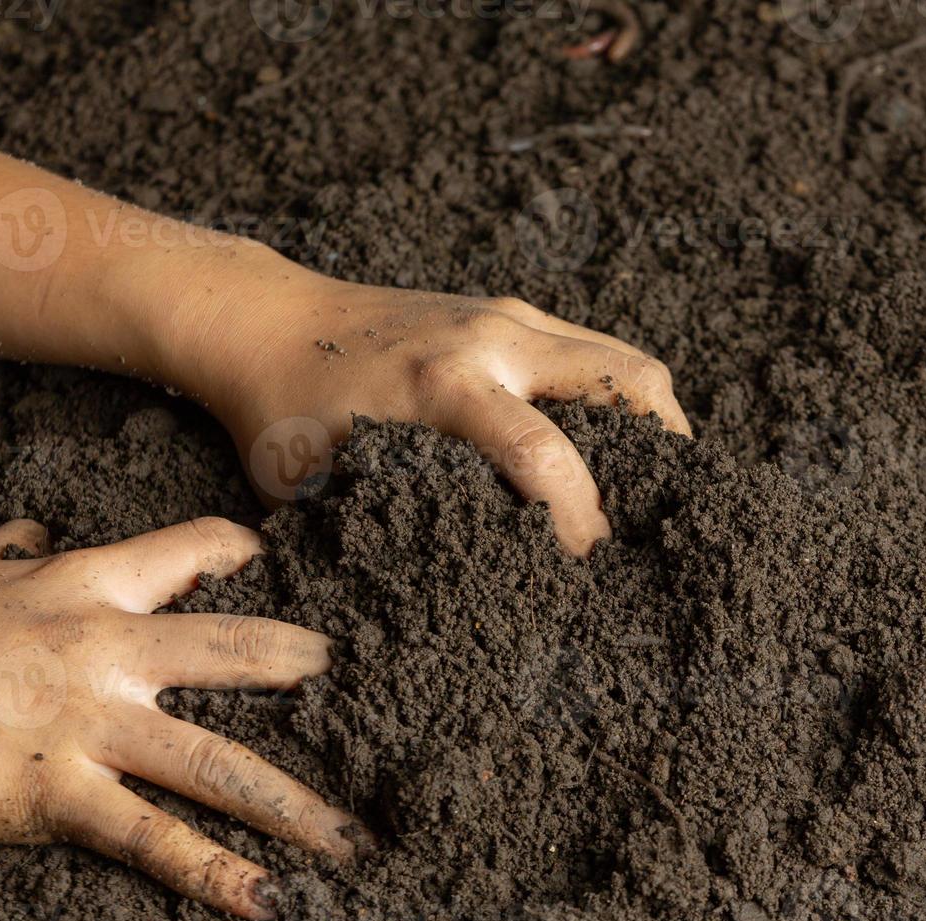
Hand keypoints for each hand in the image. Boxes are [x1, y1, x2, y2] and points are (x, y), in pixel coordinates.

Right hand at [0, 517, 367, 919]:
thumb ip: (9, 549)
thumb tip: (33, 531)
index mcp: (88, 584)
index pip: (193, 551)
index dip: (238, 553)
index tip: (268, 563)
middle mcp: (109, 649)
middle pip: (237, 650)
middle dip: (304, 666)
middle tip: (356, 683)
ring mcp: (93, 724)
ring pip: (219, 763)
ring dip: (295, 807)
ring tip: (351, 840)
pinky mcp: (61, 795)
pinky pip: (154, 840)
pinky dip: (215, 874)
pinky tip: (268, 901)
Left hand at [183, 269, 691, 556]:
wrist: (265, 319)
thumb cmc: (283, 413)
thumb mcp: (318, 490)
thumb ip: (383, 536)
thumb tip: (442, 604)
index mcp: (441, 387)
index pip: (542, 454)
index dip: (579, 518)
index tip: (585, 564)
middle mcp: (489, 340)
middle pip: (626, 383)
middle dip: (660, 456)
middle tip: (656, 518)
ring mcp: (507, 315)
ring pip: (624, 359)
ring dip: (653, 423)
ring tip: (650, 485)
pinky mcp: (509, 311)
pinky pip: (596, 348)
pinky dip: (621, 397)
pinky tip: (611, 446)